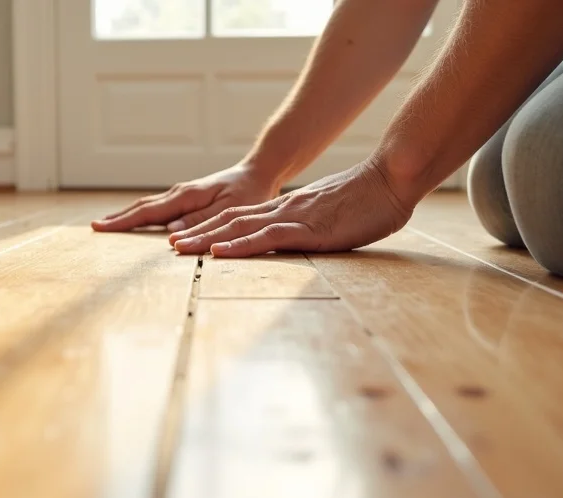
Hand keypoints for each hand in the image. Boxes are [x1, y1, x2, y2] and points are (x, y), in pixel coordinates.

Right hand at [91, 163, 280, 232]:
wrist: (259, 172)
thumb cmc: (249, 193)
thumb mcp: (230, 210)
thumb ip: (201, 221)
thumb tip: (170, 232)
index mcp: (186, 196)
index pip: (148, 212)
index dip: (123, 221)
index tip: (100, 227)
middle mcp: (180, 193)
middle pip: (142, 207)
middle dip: (118, 218)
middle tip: (94, 228)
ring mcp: (182, 195)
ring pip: (149, 206)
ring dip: (128, 216)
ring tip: (109, 225)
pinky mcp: (188, 199)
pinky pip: (159, 208)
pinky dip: (143, 214)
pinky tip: (137, 221)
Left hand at [169, 160, 413, 257]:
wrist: (391, 178)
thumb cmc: (371, 200)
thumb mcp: (335, 215)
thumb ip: (317, 225)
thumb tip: (310, 235)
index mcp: (290, 209)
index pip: (243, 218)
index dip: (214, 227)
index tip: (191, 237)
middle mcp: (285, 211)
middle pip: (232, 222)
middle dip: (199, 233)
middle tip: (171, 245)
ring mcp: (294, 218)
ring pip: (240, 228)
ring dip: (207, 239)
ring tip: (180, 249)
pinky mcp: (307, 229)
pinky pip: (266, 239)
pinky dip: (238, 246)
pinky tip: (217, 253)